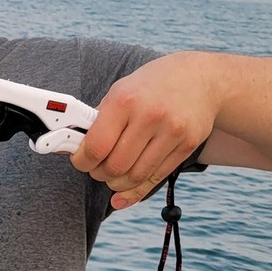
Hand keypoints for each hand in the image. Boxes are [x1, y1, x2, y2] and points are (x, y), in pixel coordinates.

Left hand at [70, 55, 215, 208]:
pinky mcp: (187, 145)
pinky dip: (136, 190)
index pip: (96, 146)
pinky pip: (156, 177)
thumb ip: (98, 120)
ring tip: (112, 177)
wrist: (200, 78)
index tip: (80, 161)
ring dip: (117, 184)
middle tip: (96, 170)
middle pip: (115, 166)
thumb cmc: (151, 86)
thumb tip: (71, 146)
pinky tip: (124, 192)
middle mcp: (149, 116)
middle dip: (99, 174)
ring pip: (135, 176)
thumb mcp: (119, 91)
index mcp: (124, 101)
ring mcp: (171, 132)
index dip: (82, 161)